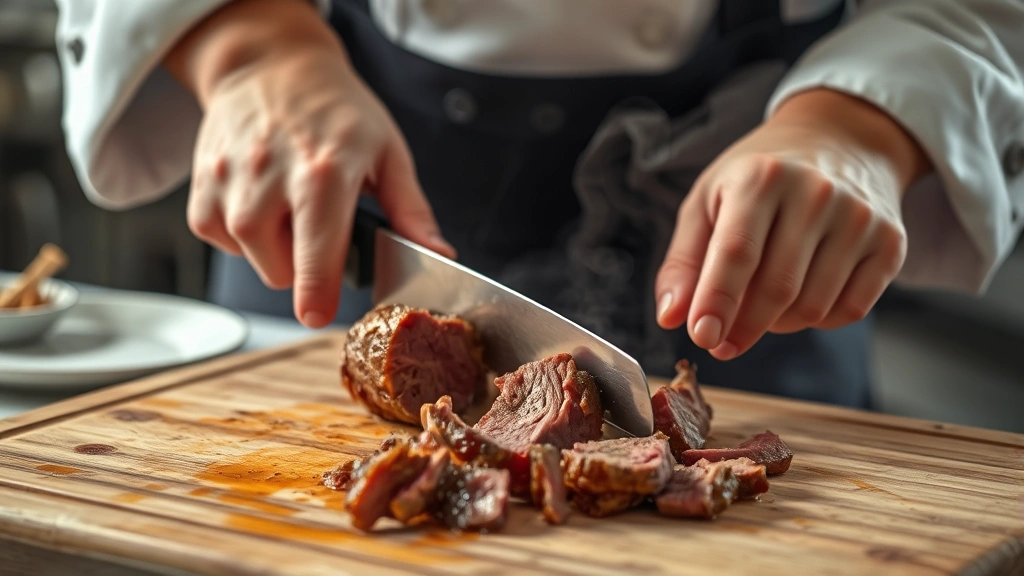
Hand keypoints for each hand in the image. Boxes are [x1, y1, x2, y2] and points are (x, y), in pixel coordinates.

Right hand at [164, 0, 452, 327]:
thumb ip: (411, 211)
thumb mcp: (388, 152)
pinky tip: (260, 201)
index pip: (317, 250)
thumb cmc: (337, 110)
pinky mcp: (200, 186)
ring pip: (249, 258)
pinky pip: (219, 238)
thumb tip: (439, 256)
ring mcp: (228, 181)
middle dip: (305, 268)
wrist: (270, 65)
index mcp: (325, 172)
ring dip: (273, 251)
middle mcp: (270, 177)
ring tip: (291, 208)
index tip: (318, 314)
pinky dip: (241, 235)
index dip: (318, 292)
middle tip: (320, 227)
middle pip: (280, 270)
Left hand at [655, 89, 928, 359]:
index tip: (702, 337)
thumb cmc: (759, 177)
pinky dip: (818, 320)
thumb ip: (684, 262)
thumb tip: (672, 317)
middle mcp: (816, 193)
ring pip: (813, 307)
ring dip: (778, 325)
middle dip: (743, 327)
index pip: (737, 252)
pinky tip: (801, 298)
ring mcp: (859, 218)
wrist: (841, 140)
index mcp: (761, 177)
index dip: (717, 301)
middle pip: (776, 288)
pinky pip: (850, 310)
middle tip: (722, 341)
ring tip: (761, 306)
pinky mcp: (890, 242)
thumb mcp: (708, 201)